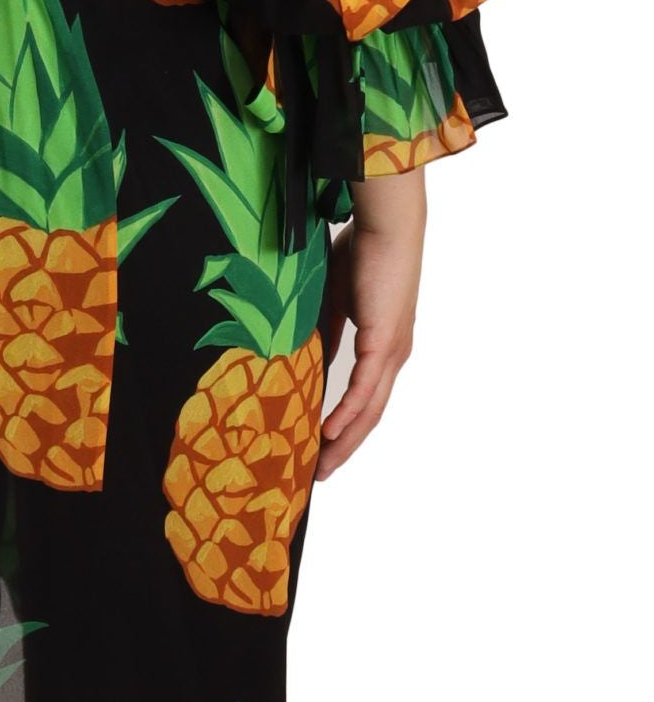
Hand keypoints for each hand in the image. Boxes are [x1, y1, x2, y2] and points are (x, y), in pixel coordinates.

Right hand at [316, 169, 425, 479]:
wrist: (388, 228)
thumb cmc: (363, 252)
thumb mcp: (336, 301)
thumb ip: (327, 332)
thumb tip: (309, 356)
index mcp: (384, 347)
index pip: (365, 399)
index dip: (345, 427)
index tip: (322, 448)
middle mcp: (393, 357)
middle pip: (369, 416)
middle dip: (344, 447)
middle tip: (320, 473)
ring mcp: (392, 354)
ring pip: (369, 411)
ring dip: (345, 441)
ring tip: (322, 466)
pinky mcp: (385, 344)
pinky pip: (365, 389)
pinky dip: (347, 414)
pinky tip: (329, 434)